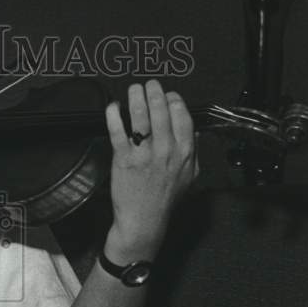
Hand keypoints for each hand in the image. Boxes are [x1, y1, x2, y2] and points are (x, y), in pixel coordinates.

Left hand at [103, 79, 197, 260]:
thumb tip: (194, 131)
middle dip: (154, 91)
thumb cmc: (165, 199)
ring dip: (136, 97)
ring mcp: (144, 154)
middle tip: (148, 85)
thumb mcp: (190, 176)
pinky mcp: (123, 159)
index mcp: (185, 151)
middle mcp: (166, 150)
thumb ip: (194, 151)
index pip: (182, 115)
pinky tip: (113, 107)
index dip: (174, 100)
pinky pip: (118, 131)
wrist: (145, 221)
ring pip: (141, 116)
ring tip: (133, 89)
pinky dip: (114, 115)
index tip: (168, 95)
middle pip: (161, 110)